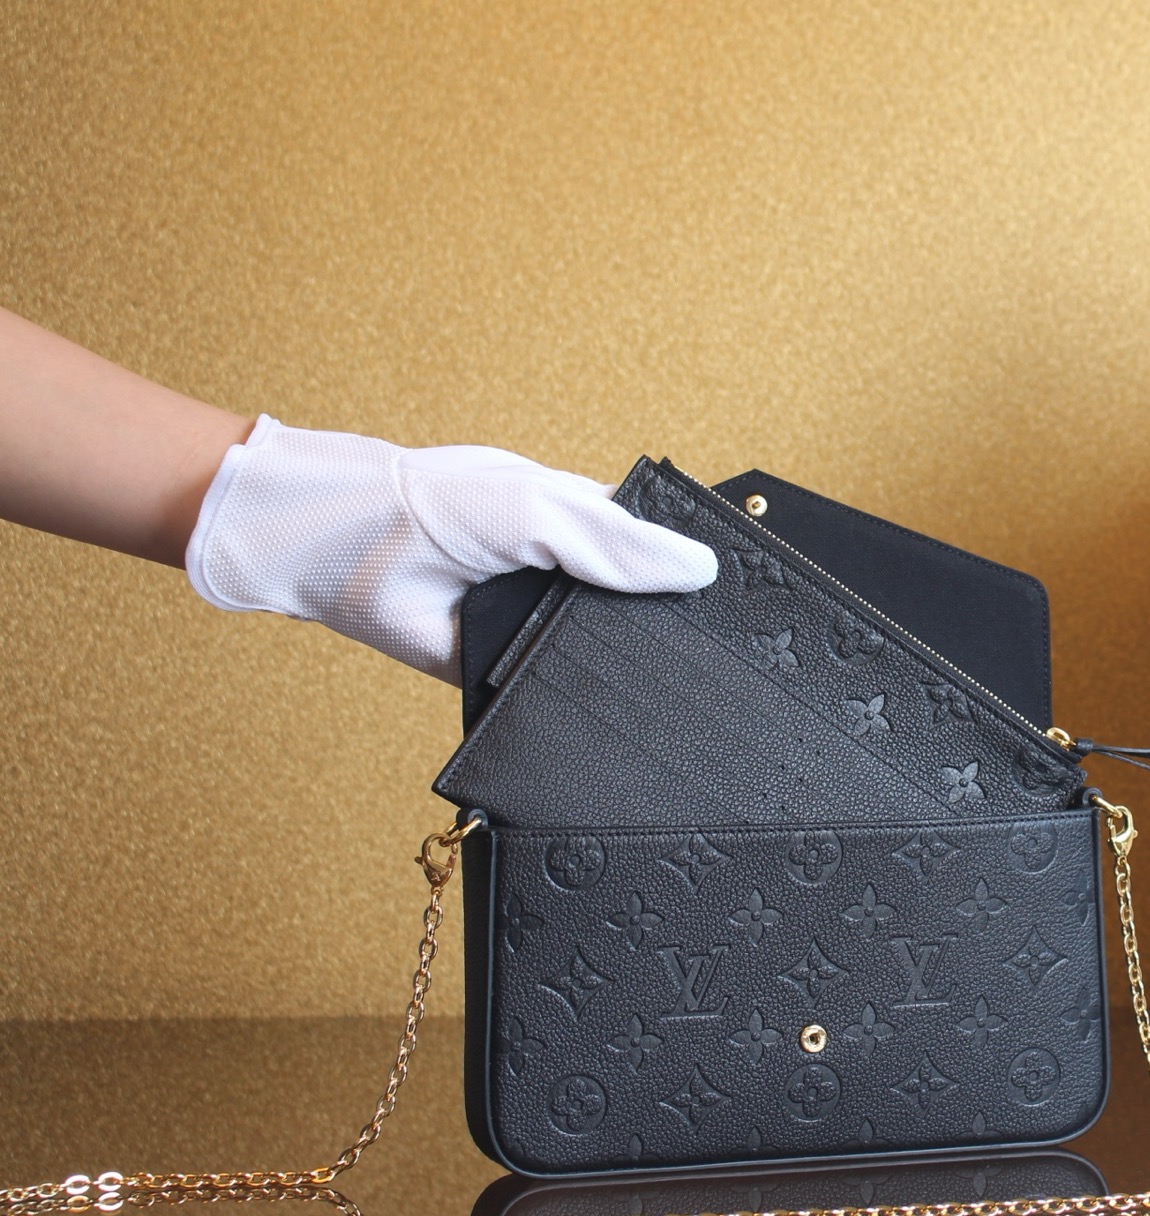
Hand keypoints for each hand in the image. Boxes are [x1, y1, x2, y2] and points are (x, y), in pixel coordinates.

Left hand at [187, 417, 717, 681]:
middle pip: (638, 607)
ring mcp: (534, 628)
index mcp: (581, 520)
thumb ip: (616, 540)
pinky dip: (574, 703)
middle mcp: (564, 577)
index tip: (750, 595)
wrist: (333, 550)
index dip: (694, 567)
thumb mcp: (540, 505)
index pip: (656, 546)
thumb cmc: (429, 503)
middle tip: (732, 651)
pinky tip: (619, 713)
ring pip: (599, 657)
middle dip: (672, 627)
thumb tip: (699, 569)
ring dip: (625, 671)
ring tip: (691, 691)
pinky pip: (551, 697)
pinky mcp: (503, 676)